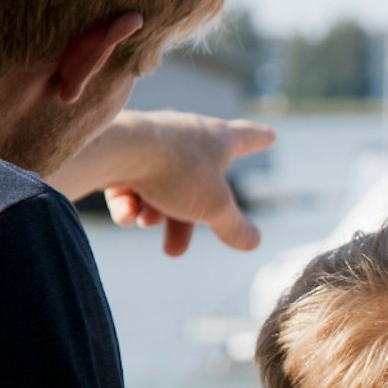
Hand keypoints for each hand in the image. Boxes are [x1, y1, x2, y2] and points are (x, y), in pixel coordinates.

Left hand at [84, 111, 276, 256]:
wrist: (117, 151)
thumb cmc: (176, 170)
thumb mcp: (214, 206)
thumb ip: (234, 227)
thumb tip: (254, 243)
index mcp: (219, 140)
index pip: (248, 138)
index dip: (261, 139)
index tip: (270, 135)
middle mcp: (187, 135)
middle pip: (197, 184)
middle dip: (184, 221)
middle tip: (175, 252)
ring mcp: (153, 142)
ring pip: (162, 188)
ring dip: (155, 214)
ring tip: (146, 222)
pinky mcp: (122, 152)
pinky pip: (132, 184)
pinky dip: (129, 203)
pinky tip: (126, 213)